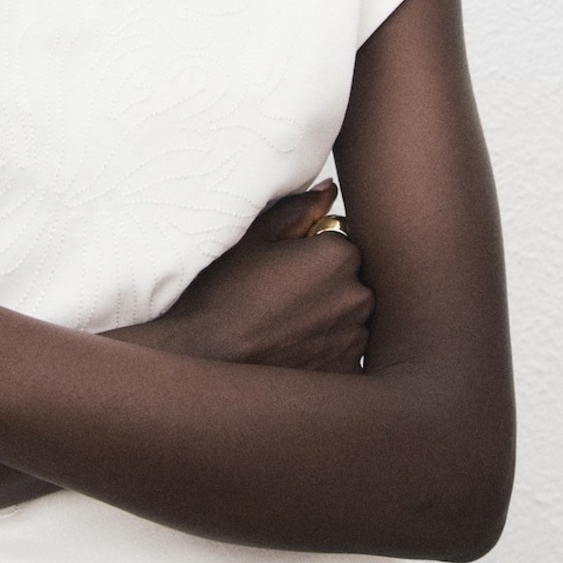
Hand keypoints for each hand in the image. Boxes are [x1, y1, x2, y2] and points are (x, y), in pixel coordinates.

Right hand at [136, 182, 372, 372]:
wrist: (204, 360)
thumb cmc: (222, 293)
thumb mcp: (253, 238)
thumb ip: (298, 210)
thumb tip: (329, 191)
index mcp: (339, 255)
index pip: (341, 240)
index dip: (310, 250)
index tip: (283, 265)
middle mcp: (358, 296)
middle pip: (350, 278)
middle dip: (325, 282)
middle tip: (279, 295)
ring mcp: (354, 338)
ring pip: (349, 315)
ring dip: (328, 316)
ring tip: (282, 324)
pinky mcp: (346, 371)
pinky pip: (344, 350)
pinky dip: (325, 348)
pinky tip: (290, 348)